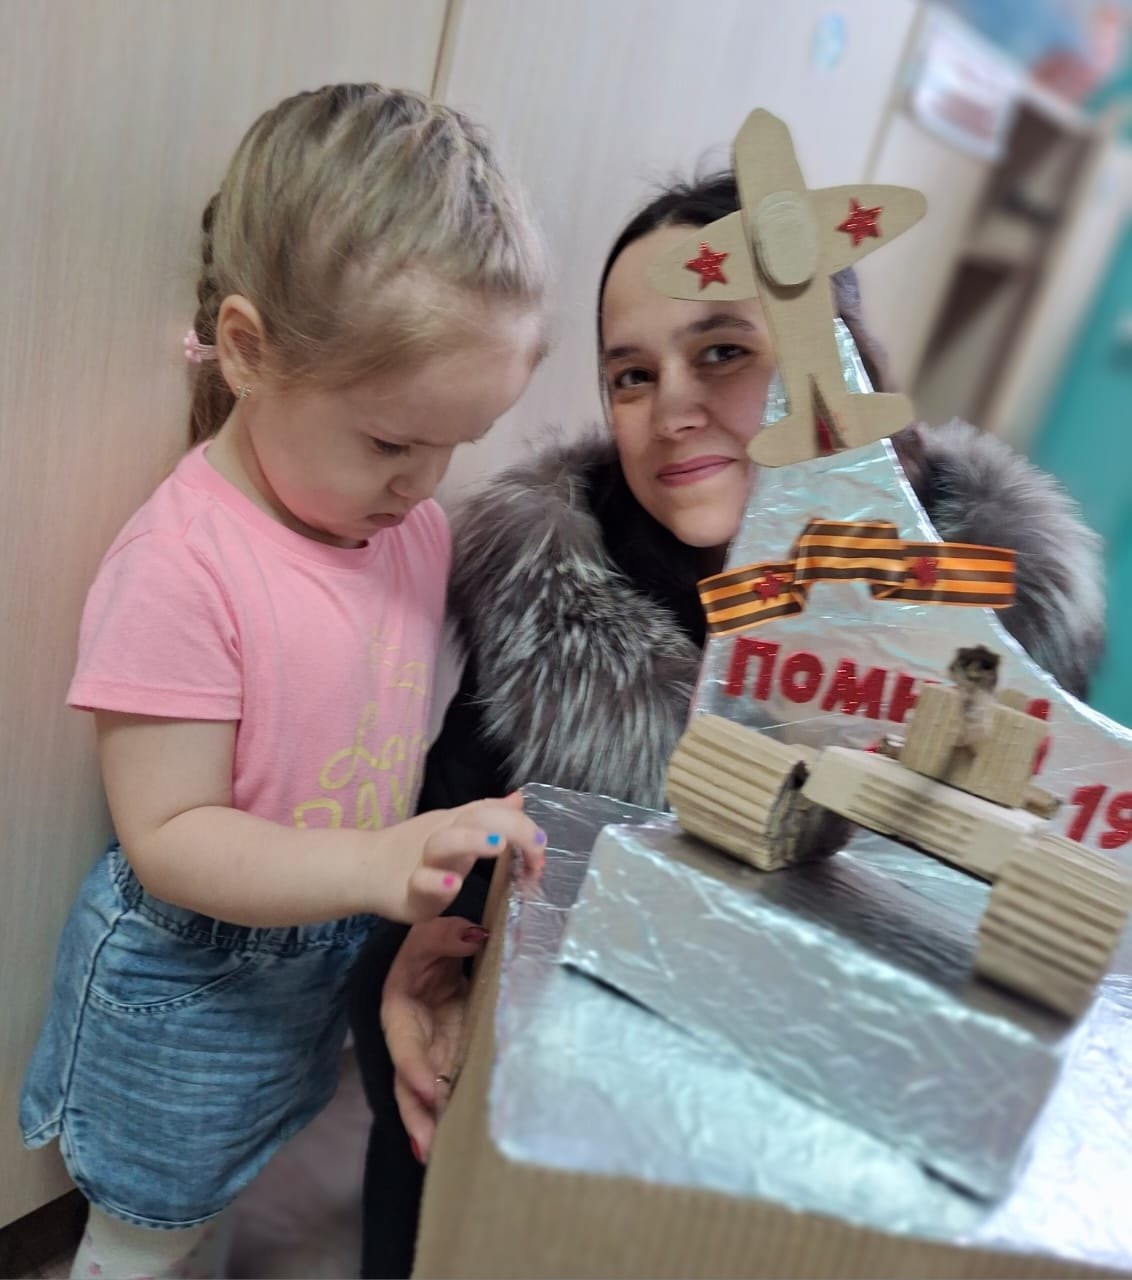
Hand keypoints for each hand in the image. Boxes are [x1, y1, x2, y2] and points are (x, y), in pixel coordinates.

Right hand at [382, 916, 486, 1161]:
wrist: (443, 949)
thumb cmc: (429, 940)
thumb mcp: (430, 932)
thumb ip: (445, 933)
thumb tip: (473, 935)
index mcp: (398, 1012)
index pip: (403, 1046)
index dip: (414, 1069)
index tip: (431, 1092)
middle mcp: (413, 1041)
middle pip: (409, 1085)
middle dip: (418, 1117)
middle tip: (432, 1148)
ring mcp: (434, 1053)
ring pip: (431, 1096)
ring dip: (437, 1124)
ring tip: (449, 1155)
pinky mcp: (455, 1057)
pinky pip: (454, 1086)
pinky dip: (459, 1112)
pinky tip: (472, 1136)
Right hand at [397, 792, 545, 922]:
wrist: (364, 869)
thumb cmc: (417, 851)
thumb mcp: (456, 830)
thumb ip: (488, 816)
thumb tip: (518, 798)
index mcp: (459, 822)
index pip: (493, 810)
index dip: (522, 824)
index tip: (543, 849)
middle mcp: (444, 835)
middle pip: (476, 817)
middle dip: (511, 827)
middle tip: (537, 845)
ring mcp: (425, 860)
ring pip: (447, 842)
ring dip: (474, 841)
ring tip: (499, 846)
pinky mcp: (409, 891)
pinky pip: (421, 882)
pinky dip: (437, 882)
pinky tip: (454, 885)